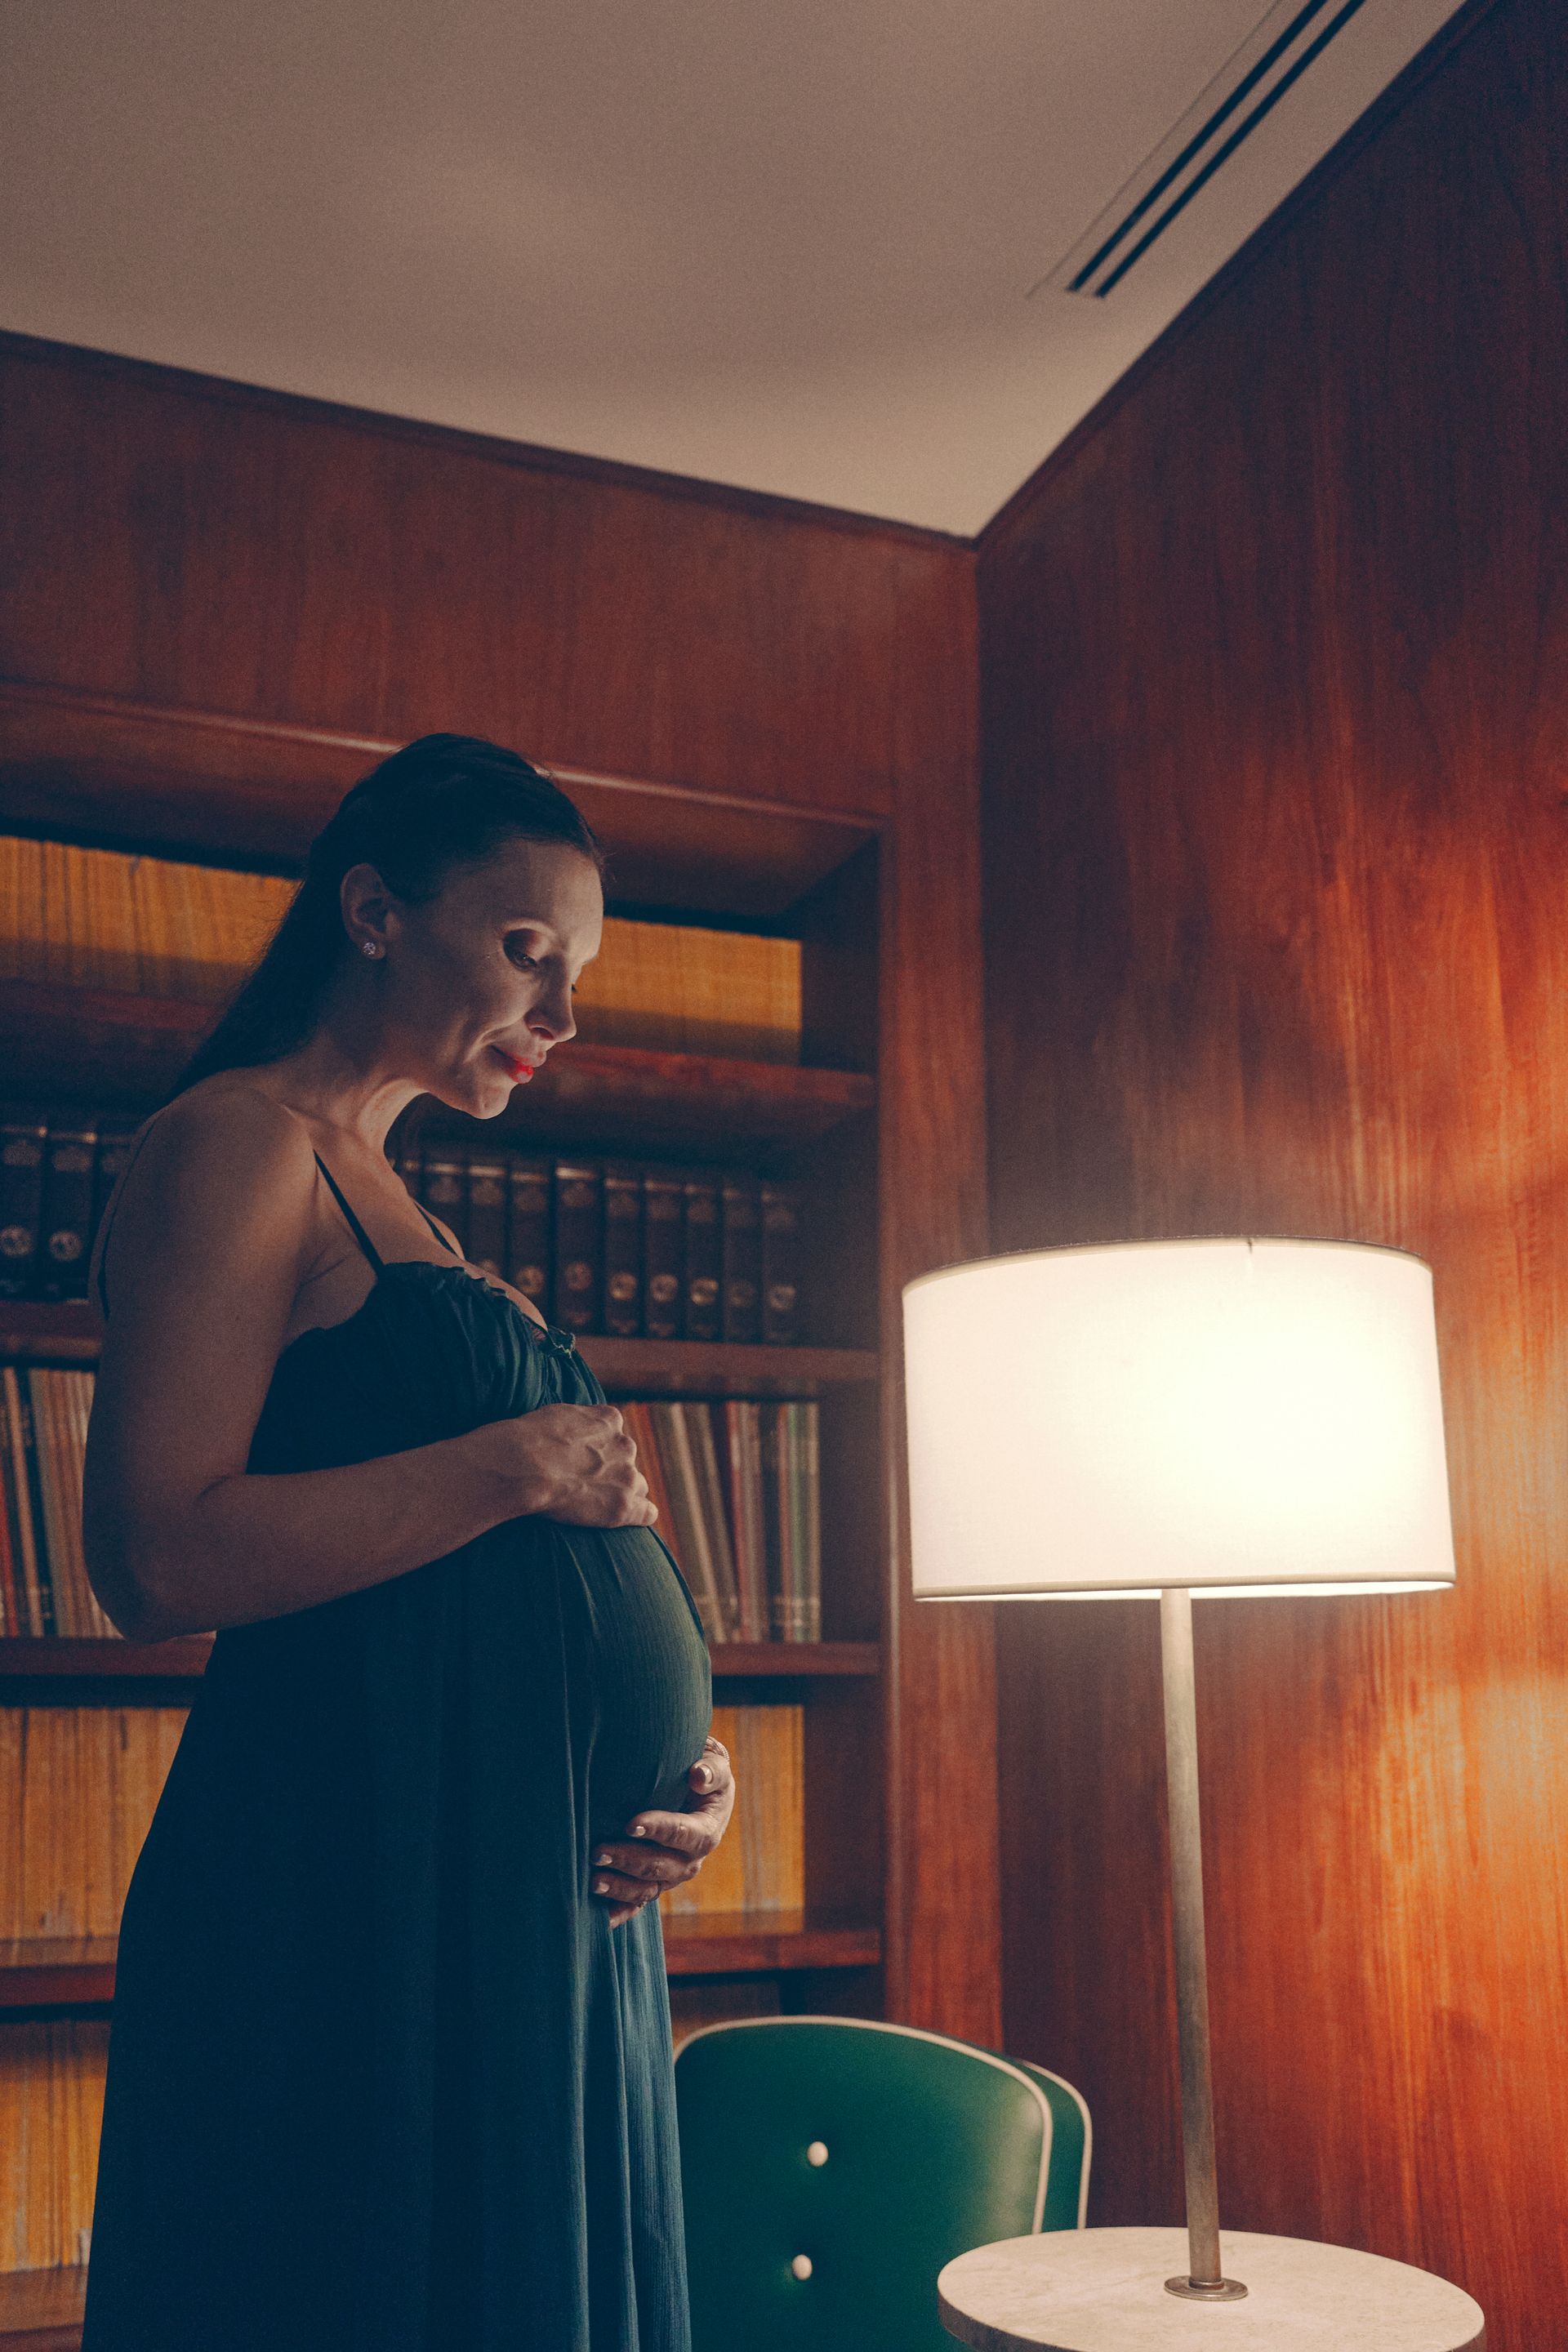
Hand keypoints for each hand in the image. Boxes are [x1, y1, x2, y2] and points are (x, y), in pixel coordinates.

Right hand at [482, 1403, 656, 1527]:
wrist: (524, 1465)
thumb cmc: (530, 1439)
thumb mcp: (559, 1414)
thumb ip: (580, 1421)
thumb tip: (578, 1428)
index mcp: (610, 1420)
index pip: (616, 1436)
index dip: (601, 1452)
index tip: (584, 1463)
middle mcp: (624, 1445)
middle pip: (627, 1463)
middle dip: (612, 1473)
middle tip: (585, 1485)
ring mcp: (626, 1476)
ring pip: (636, 1487)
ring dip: (621, 1493)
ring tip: (596, 1504)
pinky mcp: (622, 1506)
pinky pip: (646, 1512)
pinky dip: (640, 1515)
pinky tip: (628, 1518)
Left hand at [590, 1735, 735, 1926]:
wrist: (696, 1789)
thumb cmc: (702, 1771)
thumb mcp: (714, 1762)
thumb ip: (711, 1769)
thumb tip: (698, 1776)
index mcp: (707, 1830)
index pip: (686, 1834)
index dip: (659, 1830)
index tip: (630, 1824)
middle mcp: (691, 1860)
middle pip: (662, 1866)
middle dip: (629, 1860)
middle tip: (597, 1852)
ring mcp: (671, 1876)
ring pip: (649, 1889)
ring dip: (621, 1887)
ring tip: (592, 1881)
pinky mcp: (655, 1883)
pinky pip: (639, 1902)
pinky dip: (622, 1911)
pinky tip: (602, 1918)